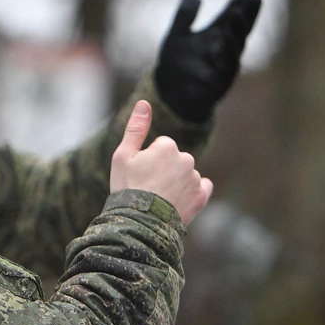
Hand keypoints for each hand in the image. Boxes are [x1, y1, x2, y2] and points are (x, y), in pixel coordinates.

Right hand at [111, 100, 212, 224]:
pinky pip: (201, 187)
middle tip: (148, 187)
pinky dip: (192, 192)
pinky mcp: (201, 197)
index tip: (139, 174)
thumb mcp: (123, 155)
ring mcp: (195, 178)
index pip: (160, 146)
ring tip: (159, 198)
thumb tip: (144, 102)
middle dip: (163, 169)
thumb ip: (136, 128)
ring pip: (185, 173)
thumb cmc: (127, 187)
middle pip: (174, 159)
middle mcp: (186, 158)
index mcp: (167, 145)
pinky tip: (178, 200)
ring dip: (175, 181)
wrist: (139, 222)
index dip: (147, 160)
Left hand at [155, 0, 261, 122]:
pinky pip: (227, 64)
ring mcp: (226, 63)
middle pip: (240, 27)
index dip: (240, 0)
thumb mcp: (176, 35)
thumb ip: (184, 15)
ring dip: (237, 29)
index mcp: (216, 33)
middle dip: (248, 13)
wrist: (170, 93)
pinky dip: (225, 52)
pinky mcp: (223, 79)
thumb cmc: (175, 64)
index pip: (231, 14)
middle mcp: (226, 46)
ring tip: (236, 13)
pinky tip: (223, 40)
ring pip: (236, 44)